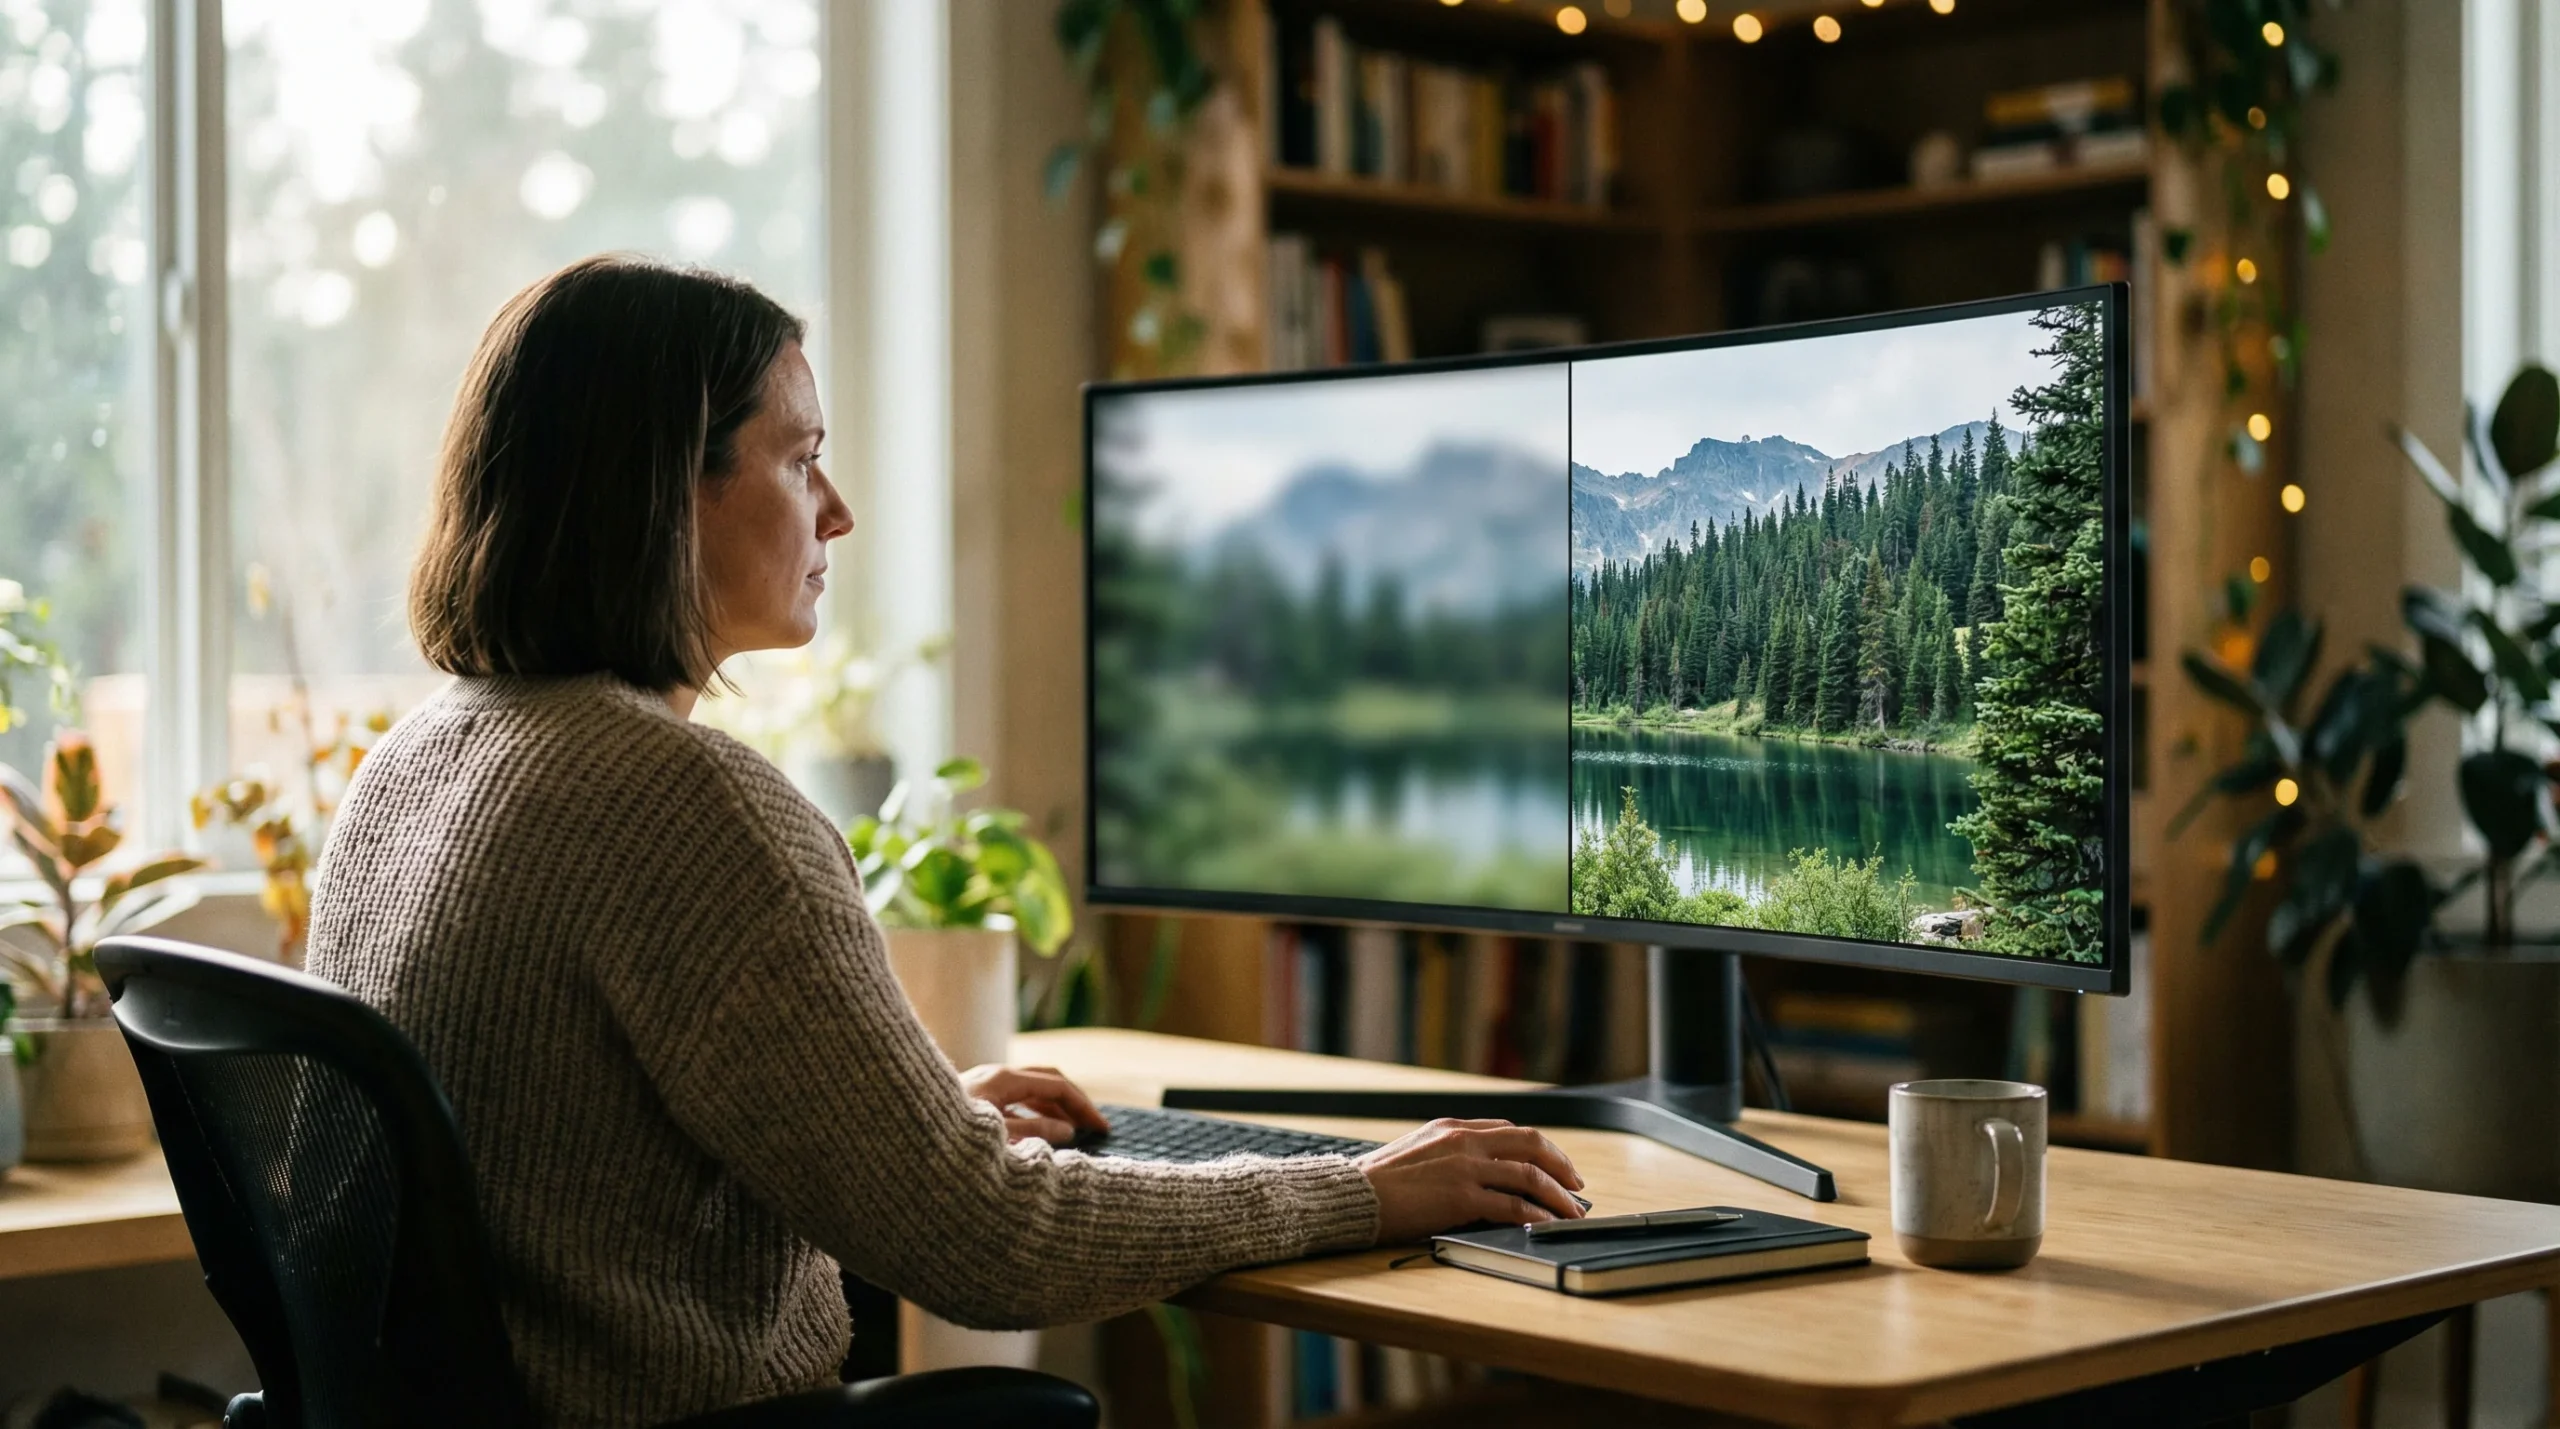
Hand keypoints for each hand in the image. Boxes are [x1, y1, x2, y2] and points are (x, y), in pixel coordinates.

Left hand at [960, 1064, 1110, 1145]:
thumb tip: (1068, 1130)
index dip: (1083, 1106)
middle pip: (1045, 1080)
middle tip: (1093, 1126)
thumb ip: (1037, 1133)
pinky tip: (1037, 1134)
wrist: (901, 1139)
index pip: (1057, 1085)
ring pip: (1028, 1091)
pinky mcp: (972, 1101)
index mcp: (1003, 1079)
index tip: (1101, 1128)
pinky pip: (1012, 1101)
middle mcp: (994, 1076)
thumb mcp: (999, 1140)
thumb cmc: (948, 1141)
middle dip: (1072, 1101)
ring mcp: (982, 1086)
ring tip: (1072, 1132)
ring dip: (1053, 1108)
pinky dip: (1033, 1114)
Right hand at [1356, 1118, 1585, 1243]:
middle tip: (1577, 1184)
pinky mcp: (1462, 1197)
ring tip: (1572, 1212)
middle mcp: (1463, 1141)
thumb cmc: (1378, 1182)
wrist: (1352, 1196)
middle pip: (1531, 1143)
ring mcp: (1465, 1168)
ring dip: (1558, 1195)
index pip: (1509, 1130)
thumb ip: (1449, 1154)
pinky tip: (1547, 1225)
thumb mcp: (1416, 1152)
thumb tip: (1480, 1174)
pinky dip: (1537, 1216)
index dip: (1540, 1148)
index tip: (1554, 1164)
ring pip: (1530, 1175)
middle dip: (1561, 1164)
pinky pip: (1514, 1206)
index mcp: (1452, 1127)